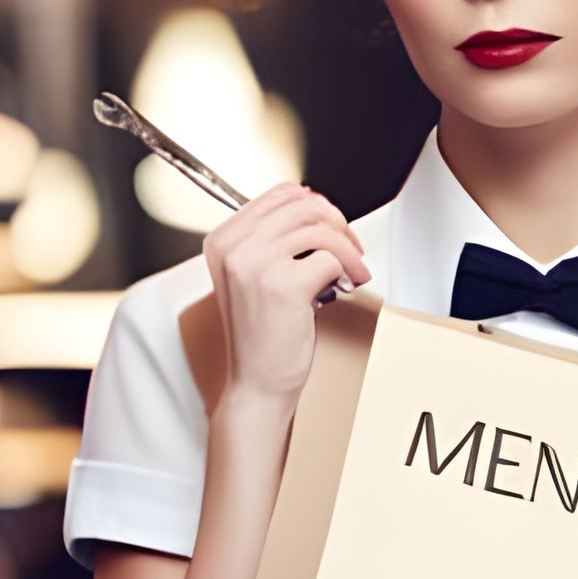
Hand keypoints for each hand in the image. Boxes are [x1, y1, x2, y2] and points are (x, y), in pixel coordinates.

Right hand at [203, 183, 371, 403]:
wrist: (256, 384)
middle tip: (351, 249)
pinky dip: (348, 271)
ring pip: (322, 230)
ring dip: (349, 250)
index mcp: (223, 240)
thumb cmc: (260, 335)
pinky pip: (331, 258)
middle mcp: (234, 247)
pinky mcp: (283, 285)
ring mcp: (256, 264)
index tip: (333, 225)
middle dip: (339, 225)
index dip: (316, 205)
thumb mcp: (253, 276)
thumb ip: (274, 241)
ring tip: (354, 271)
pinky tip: (345, 287)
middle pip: (304, 205)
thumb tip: (320, 213)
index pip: (279, 194)